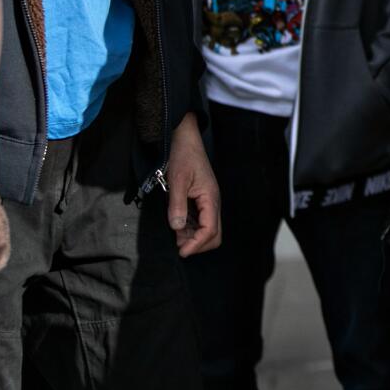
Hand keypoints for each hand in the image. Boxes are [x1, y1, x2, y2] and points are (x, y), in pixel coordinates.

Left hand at [165, 112, 221, 256]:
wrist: (184, 138)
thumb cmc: (183, 155)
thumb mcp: (177, 180)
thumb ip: (177, 205)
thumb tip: (177, 227)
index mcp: (211, 198)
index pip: (210, 230)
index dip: (196, 244)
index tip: (181, 252)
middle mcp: (213, 202)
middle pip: (214, 234)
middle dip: (198, 244)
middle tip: (178, 245)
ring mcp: (208, 202)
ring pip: (207, 230)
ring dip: (192, 237)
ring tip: (175, 234)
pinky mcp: (201, 200)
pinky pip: (200, 221)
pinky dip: (190, 228)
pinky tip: (177, 225)